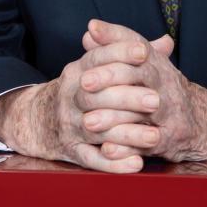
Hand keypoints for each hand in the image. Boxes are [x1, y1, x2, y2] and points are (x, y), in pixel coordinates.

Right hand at [0, 31, 168, 172]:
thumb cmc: (81, 89)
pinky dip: (114, 164)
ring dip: (127, 134)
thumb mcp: (97, 67)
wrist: (40, 120)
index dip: (119, 52)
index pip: (97, 57)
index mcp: (77, 71)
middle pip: (97, 95)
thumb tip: (166, 43)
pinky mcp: (72, 150)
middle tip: (156, 100)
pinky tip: (136, 163)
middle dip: (127, 97)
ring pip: (98, 129)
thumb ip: (131, 56)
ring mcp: (69, 124)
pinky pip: (92, 159)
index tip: (143, 52)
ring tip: (155, 136)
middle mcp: (71, 96)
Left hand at [80, 20, 206, 161]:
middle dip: (110, 77)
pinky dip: (126, 148)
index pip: (136, 44)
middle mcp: (166, 84)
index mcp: (158, 63)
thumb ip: (118, 47)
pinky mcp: (169, 140)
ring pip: (141, 112)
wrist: (202, 122)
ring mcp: (169, 112)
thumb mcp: (146, 64)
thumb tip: (90, 30)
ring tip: (88, 121)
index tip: (89, 34)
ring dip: (113, 118)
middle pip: (139, 75)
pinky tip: (106, 149)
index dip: (114, 37)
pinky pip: (146, 144)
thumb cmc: (163, 88)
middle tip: (83, 82)